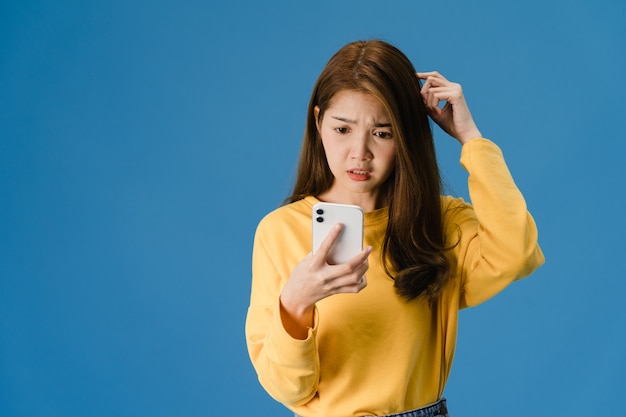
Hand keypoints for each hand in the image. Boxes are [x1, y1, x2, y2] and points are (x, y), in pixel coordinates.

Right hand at [279, 223, 371, 338]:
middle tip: (368, 248)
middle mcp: (323, 277)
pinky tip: (362, 274)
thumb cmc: (301, 275)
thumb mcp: (305, 261)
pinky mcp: (335, 292)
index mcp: (313, 266)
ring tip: (366, 259)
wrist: (296, 296)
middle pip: (348, 268)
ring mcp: (331, 286)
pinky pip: (354, 289)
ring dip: (364, 268)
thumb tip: (334, 240)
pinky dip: (362, 281)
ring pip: (354, 278)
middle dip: (362, 257)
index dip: (332, 236)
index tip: (340, 225)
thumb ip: (318, 251)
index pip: (324, 248)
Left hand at [417, 71, 481, 143]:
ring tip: (435, 113)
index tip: (414, 76)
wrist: (463, 133)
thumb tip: (418, 92)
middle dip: (424, 92)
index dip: (424, 75)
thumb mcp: (435, 111)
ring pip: (431, 90)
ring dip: (429, 104)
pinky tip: (438, 113)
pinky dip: (433, 106)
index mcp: (451, 88)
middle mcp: (454, 86)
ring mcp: (456, 89)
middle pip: (432, 79)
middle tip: (428, 107)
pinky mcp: (456, 94)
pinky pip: (436, 95)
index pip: (435, 76)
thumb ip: (427, 101)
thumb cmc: (451, 125)